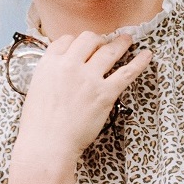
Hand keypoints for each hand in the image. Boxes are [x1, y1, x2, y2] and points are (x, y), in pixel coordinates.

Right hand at [15, 32, 151, 160]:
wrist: (47, 144)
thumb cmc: (38, 124)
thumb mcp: (35, 89)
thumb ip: (50, 74)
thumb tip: (61, 70)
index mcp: (49, 64)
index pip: (66, 40)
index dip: (75, 42)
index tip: (81, 47)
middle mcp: (70, 66)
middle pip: (88, 39)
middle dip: (97, 40)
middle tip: (103, 44)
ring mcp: (89, 79)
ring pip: (109, 51)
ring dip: (120, 43)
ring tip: (127, 39)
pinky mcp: (105, 94)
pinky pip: (127, 73)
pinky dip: (139, 62)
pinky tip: (147, 55)